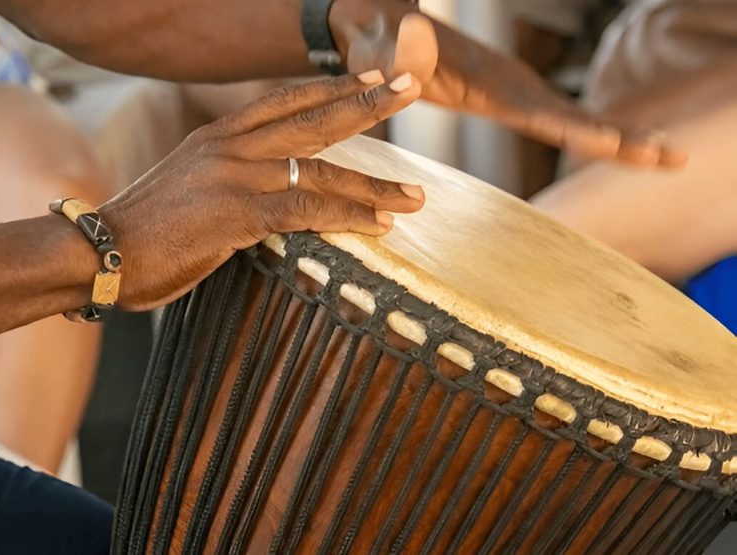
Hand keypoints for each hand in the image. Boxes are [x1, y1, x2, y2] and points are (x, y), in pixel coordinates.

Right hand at [101, 72, 424, 310]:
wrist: (99, 252)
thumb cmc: (145, 230)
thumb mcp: (191, 188)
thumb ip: (231, 181)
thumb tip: (270, 196)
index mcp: (219, 135)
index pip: (285, 102)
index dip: (330, 91)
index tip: (369, 83)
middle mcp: (230, 145)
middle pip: (312, 119)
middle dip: (365, 105)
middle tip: (409, 90)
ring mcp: (234, 175)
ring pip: (320, 172)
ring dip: (373, 186)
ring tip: (413, 197)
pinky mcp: (236, 212)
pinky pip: (306, 211)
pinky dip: (347, 218)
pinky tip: (378, 225)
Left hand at [329, 0, 686, 167]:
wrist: (383, 26)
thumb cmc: (378, 41)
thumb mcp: (381, 46)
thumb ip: (398, 48)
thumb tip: (414, 32)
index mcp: (485, 81)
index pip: (537, 111)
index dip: (573, 129)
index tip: (609, 144)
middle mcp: (509, 84)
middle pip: (573, 116)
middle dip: (620, 137)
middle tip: (670, 156)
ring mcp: (513, 89)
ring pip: (574, 118)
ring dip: (620, 138)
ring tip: (667, 157)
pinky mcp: (509, 97)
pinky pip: (558, 120)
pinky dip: (593, 134)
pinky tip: (619, 147)